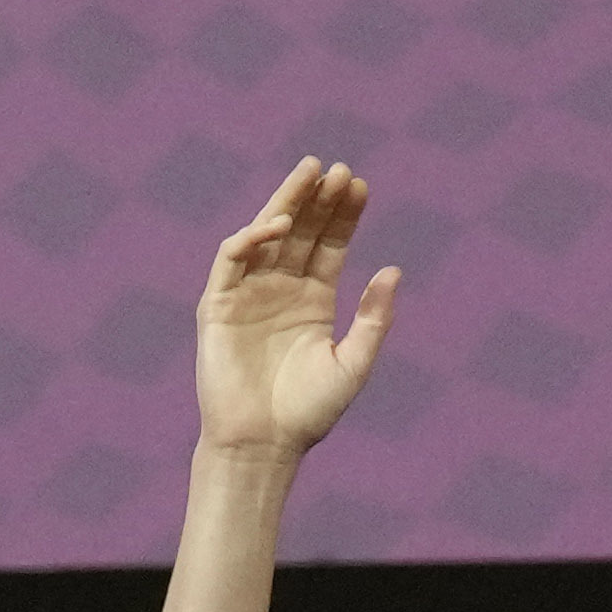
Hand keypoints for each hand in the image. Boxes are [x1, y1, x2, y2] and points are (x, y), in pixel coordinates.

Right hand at [187, 155, 406, 467]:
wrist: (263, 443)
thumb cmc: (309, 411)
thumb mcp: (353, 362)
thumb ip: (374, 318)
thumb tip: (393, 270)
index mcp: (314, 300)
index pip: (331, 245)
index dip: (345, 215)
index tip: (361, 185)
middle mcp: (281, 290)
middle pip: (302, 231)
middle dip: (319, 199)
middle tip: (338, 168)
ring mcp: (248, 294)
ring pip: (267, 235)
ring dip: (286, 202)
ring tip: (311, 173)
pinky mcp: (218, 304)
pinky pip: (232, 260)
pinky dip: (251, 238)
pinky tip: (278, 223)